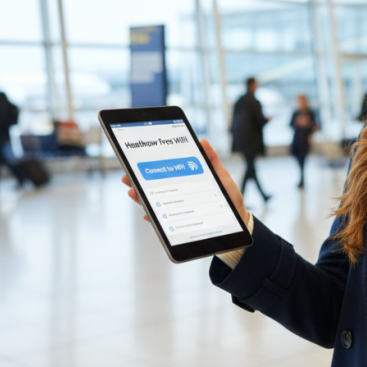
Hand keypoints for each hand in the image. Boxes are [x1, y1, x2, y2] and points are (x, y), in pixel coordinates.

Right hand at [120, 138, 249, 225]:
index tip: (135, 162)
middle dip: (137, 184)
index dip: (149, 170)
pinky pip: (164, 223)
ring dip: (141, 200)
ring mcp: (178, 212)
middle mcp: (179, 197)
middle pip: (154, 189)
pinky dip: (155, 220)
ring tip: (133, 194)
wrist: (239, 222)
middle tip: (127, 178)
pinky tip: (148, 216)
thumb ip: (212, 161)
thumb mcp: (222, 177)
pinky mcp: (181, 225)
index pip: (164, 176)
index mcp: (185, 183)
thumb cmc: (230, 200)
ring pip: (154, 205)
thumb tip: (203, 141)